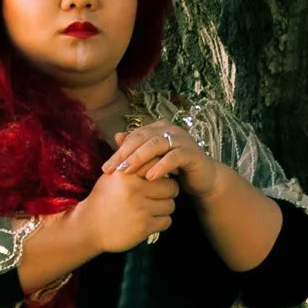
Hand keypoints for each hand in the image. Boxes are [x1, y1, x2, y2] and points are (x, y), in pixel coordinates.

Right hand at [77, 156, 178, 252]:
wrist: (88, 227)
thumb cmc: (102, 199)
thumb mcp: (111, 175)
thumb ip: (126, 159)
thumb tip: (133, 138)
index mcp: (126, 173)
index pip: (158, 164)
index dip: (161, 171)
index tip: (158, 177)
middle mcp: (135, 189)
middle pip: (171, 187)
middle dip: (167, 191)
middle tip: (157, 195)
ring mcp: (141, 209)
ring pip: (171, 205)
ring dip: (164, 208)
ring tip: (151, 208)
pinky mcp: (144, 226)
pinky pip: (167, 221)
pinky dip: (161, 222)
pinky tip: (149, 220)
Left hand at [100, 119, 219, 198]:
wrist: (202, 179)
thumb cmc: (174, 170)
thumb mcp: (152, 160)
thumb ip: (137, 149)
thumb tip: (117, 136)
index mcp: (158, 128)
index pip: (134, 136)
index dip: (119, 152)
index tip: (105, 169)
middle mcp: (170, 129)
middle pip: (142, 138)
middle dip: (125, 154)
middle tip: (112, 170)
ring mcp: (181, 139)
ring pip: (156, 145)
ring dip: (139, 158)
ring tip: (126, 171)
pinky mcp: (192, 153)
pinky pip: (174, 157)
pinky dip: (161, 166)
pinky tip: (150, 177)